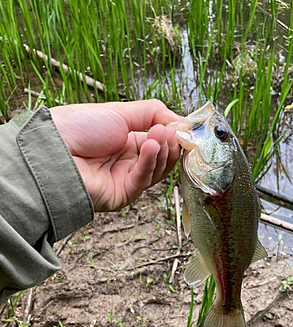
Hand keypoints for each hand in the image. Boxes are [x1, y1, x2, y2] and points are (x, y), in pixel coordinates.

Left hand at [50, 100, 180, 210]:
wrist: (53, 149)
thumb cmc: (77, 127)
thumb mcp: (120, 112)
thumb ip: (152, 112)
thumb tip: (180, 120)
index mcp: (127, 142)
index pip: (159, 142)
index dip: (172, 135)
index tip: (184, 127)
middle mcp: (128, 161)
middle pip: (161, 159)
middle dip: (170, 144)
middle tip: (173, 131)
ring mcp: (126, 179)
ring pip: (156, 171)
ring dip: (161, 151)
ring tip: (159, 134)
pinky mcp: (123, 194)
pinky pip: (143, 180)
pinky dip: (149, 162)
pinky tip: (149, 145)